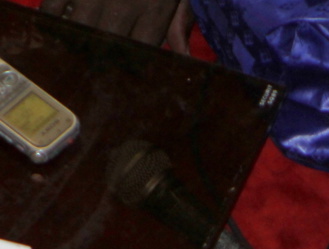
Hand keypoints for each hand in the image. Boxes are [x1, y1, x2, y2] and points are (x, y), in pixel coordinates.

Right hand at [39, 0, 194, 51]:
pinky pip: (52, 0)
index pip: (142, 50)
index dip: (132, 63)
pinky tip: (52, 16)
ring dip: (71, 37)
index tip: (123, 68)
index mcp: (154, 6)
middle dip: (99, 57)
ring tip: (70, 44)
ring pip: (76, 25)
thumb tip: (184, 58)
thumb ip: (181, 20)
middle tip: (92, 64)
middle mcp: (124, 1)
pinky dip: (49, 11)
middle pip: (107, 44)